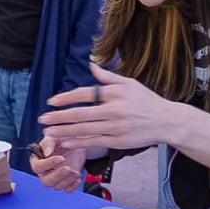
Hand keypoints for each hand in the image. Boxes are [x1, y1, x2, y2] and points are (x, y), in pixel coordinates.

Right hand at [29, 136, 86, 192]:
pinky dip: (73, 186)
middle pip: (46, 181)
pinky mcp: (66, 181)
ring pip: (56, 186)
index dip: (48, 164)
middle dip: (57, 176)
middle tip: (68, 168)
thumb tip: (47, 153)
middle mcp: (45, 171)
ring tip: (75, 172)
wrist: (77, 142)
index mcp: (38, 159)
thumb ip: (48, 142)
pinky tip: (77, 177)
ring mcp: (56, 177)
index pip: (37, 167)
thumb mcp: (55, 136)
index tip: (60, 158)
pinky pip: (67, 189)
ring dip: (67, 180)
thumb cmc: (63, 137)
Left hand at [39, 63, 182, 150]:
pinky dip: (78, 143)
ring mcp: (115, 127)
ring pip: (84, 130)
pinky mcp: (118, 141)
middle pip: (80, 114)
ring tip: (49, 132)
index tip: (52, 101)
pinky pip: (94, 142)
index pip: (85, 94)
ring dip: (64, 131)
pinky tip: (66, 143)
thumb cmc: (146, 101)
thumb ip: (108, 77)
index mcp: (115, 93)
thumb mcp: (129, 83)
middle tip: (43, 119)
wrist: (166, 121)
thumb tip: (91, 65)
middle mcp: (113, 109)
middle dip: (58, 117)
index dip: (66, 98)